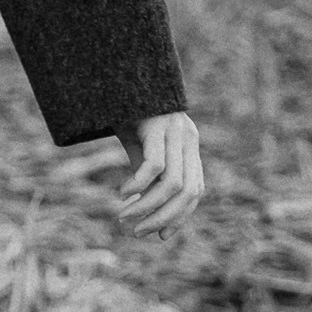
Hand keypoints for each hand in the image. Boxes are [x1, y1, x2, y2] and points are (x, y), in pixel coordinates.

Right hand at [115, 111, 204, 233]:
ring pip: (172, 183)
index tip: (157, 235)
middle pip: (187, 192)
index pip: (195, 191)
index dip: (179, 217)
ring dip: (148, 207)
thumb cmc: (127, 114)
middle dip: (163, 218)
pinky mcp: (157, 125)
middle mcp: (188, 139)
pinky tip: (121, 193)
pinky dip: (138, 185)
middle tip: (136, 232)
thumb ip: (149, 177)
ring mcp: (175, 131)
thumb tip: (148, 214)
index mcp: (190, 146)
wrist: (117, 75)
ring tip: (124, 217)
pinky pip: (154, 165)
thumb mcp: (140, 148)